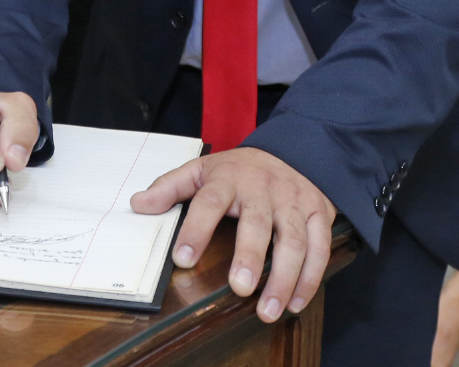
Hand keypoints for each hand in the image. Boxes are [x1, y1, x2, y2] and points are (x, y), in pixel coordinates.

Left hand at [131, 147, 335, 323]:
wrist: (295, 148)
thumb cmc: (241, 169)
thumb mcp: (203, 169)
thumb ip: (171, 187)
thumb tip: (138, 204)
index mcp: (229, 178)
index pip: (209, 201)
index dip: (196, 229)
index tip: (183, 259)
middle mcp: (263, 189)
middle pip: (257, 223)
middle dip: (249, 257)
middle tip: (240, 289)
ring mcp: (294, 201)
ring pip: (293, 240)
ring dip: (283, 277)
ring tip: (269, 310)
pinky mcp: (319, 212)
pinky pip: (319, 246)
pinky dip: (311, 277)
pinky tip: (295, 302)